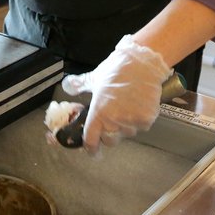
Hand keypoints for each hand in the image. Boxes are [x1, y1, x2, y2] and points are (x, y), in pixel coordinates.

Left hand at [61, 35, 171, 153]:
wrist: (142, 62)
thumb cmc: (117, 69)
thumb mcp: (94, 77)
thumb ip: (79, 85)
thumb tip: (67, 86)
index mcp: (98, 113)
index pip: (91, 139)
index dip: (91, 148)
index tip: (93, 151)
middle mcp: (114, 121)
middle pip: (110, 140)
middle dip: (110, 133)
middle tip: (113, 117)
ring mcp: (131, 122)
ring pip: (127, 133)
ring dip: (126, 126)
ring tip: (128, 106)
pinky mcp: (146, 119)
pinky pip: (141, 126)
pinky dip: (140, 119)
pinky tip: (139, 104)